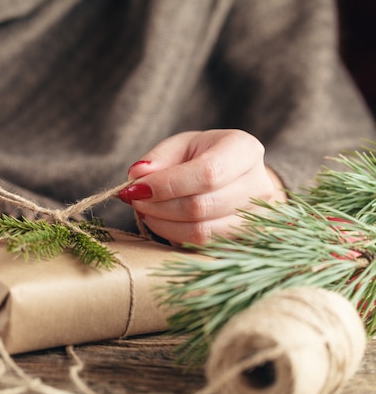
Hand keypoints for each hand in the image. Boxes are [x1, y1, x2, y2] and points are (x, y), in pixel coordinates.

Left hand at [118, 129, 285, 244]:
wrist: (233, 179)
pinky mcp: (245, 243)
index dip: (167, 185)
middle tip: (135, 199)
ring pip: (202, 232)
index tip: (136, 188)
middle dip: (159, 206)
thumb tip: (137, 176)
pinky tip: (163, 222)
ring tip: (146, 210)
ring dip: (163, 224)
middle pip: (202, 206)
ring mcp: (256, 219)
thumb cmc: (202, 157)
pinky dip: (175, 237)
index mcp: (244, 150)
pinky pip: (203, 248)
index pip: (207, 173)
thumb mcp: (180, 146)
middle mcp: (259, 185)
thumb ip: (158, 158)